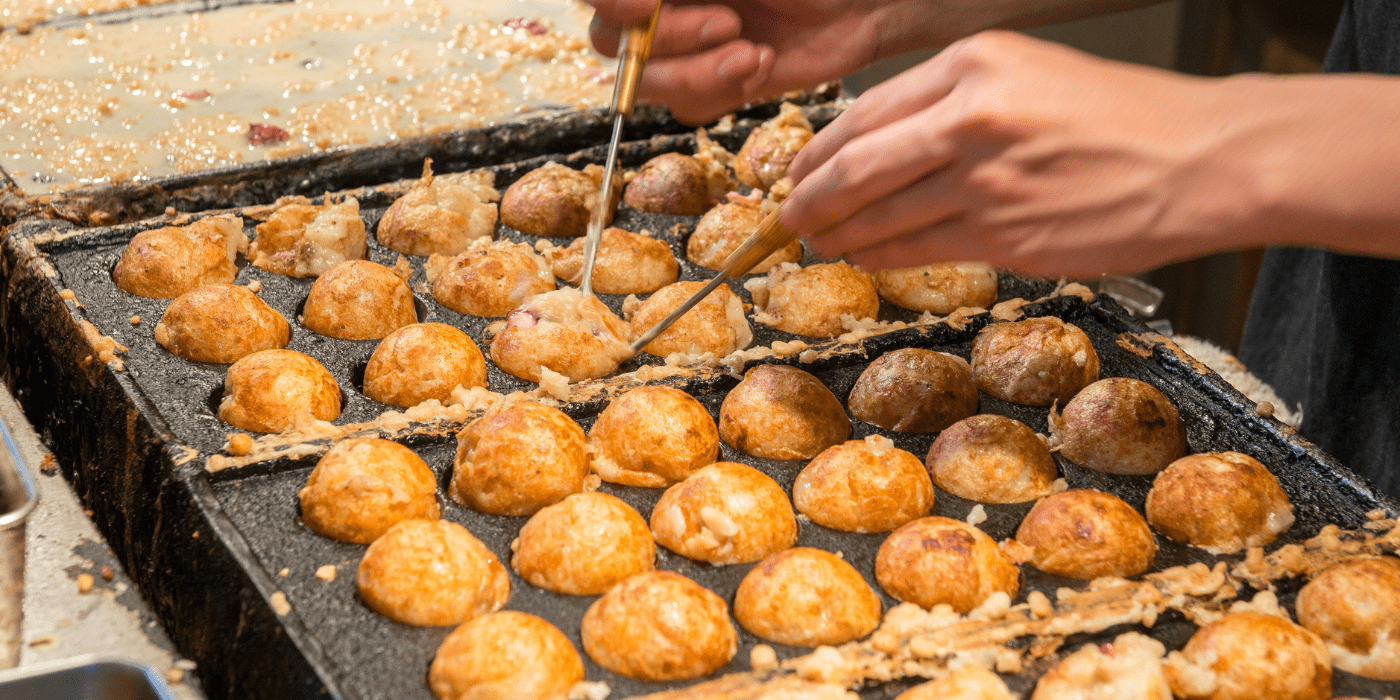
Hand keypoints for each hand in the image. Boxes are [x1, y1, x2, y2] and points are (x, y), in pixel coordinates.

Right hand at [586, 0, 891, 122]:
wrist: (862, 3)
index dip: (613, 2)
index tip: (650, 4)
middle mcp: (657, 6)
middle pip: (613, 41)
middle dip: (672, 41)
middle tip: (730, 24)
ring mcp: (680, 47)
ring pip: (649, 82)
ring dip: (703, 73)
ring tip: (755, 53)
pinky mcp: (708, 82)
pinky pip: (687, 107)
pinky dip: (724, 92)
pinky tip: (761, 65)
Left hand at [784, 31, 1312, 277]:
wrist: (1202, 159)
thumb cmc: (1124, 118)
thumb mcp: (1030, 76)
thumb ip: (953, 104)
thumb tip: (882, 146)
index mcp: (975, 66)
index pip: (866, 113)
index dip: (820, 151)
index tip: (799, 170)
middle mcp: (971, 117)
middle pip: (857, 166)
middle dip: (810, 198)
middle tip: (787, 217)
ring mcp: (986, 179)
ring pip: (882, 215)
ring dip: (841, 234)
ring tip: (820, 242)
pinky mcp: (1005, 233)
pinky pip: (920, 250)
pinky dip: (883, 257)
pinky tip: (868, 258)